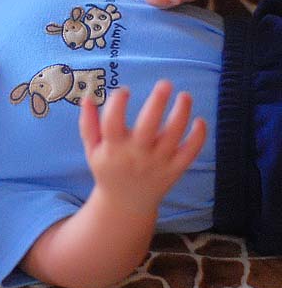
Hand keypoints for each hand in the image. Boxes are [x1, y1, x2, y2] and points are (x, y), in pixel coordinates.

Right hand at [79, 81, 206, 213]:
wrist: (126, 204)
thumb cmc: (108, 170)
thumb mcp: (92, 150)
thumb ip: (88, 124)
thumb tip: (87, 97)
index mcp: (113, 148)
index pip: (112, 122)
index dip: (117, 103)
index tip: (123, 91)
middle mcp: (136, 155)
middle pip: (148, 125)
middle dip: (157, 102)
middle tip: (165, 83)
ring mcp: (157, 163)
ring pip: (173, 135)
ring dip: (182, 113)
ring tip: (184, 96)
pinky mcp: (174, 170)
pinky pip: (190, 152)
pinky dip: (198, 136)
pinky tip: (199, 120)